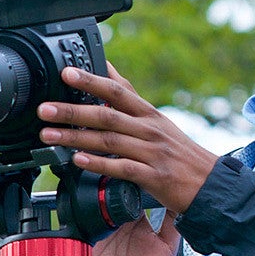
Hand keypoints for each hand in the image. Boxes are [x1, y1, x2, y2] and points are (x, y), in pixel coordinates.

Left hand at [36, 64, 218, 213]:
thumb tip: (108, 71)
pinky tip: (78, 161)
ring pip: (108, 141)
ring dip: (75, 137)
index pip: (118, 91)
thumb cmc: (179, 153)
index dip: (92, 81)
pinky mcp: (153, 176)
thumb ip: (130, 99)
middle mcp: (148, 130)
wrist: (210, 184)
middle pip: (106, 115)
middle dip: (72, 111)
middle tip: (45, 108)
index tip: (67, 73)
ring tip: (49, 135)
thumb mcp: (157, 120)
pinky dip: (98, 164)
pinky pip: (121, 168)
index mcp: (148, 114)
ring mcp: (151, 152)